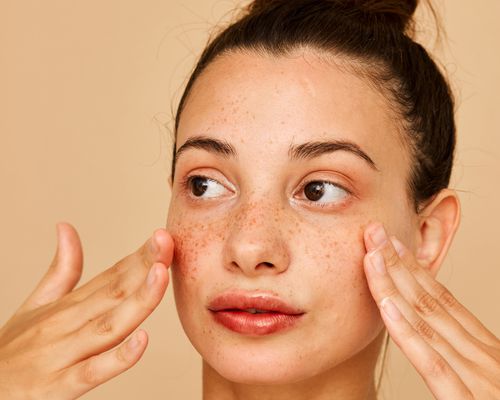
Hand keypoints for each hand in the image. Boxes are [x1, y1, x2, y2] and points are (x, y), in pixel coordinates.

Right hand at [0, 222, 173, 399]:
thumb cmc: (13, 350)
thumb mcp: (36, 305)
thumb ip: (61, 269)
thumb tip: (66, 227)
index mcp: (69, 305)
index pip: (111, 275)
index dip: (139, 256)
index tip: (163, 236)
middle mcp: (67, 324)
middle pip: (113, 292)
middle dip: (145, 266)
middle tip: (166, 241)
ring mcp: (64, 355)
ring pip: (109, 326)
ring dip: (138, 300)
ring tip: (161, 274)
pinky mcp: (58, 387)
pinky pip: (92, 371)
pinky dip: (118, 358)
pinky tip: (141, 340)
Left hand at [363, 222, 499, 398]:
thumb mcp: (487, 383)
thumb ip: (460, 362)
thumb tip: (441, 344)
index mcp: (485, 352)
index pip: (442, 302)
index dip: (414, 272)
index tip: (391, 246)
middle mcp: (482, 357)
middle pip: (430, 302)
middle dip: (398, 266)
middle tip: (374, 233)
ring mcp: (479, 378)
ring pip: (427, 322)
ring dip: (394, 285)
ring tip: (372, 254)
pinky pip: (434, 362)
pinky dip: (408, 332)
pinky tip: (387, 306)